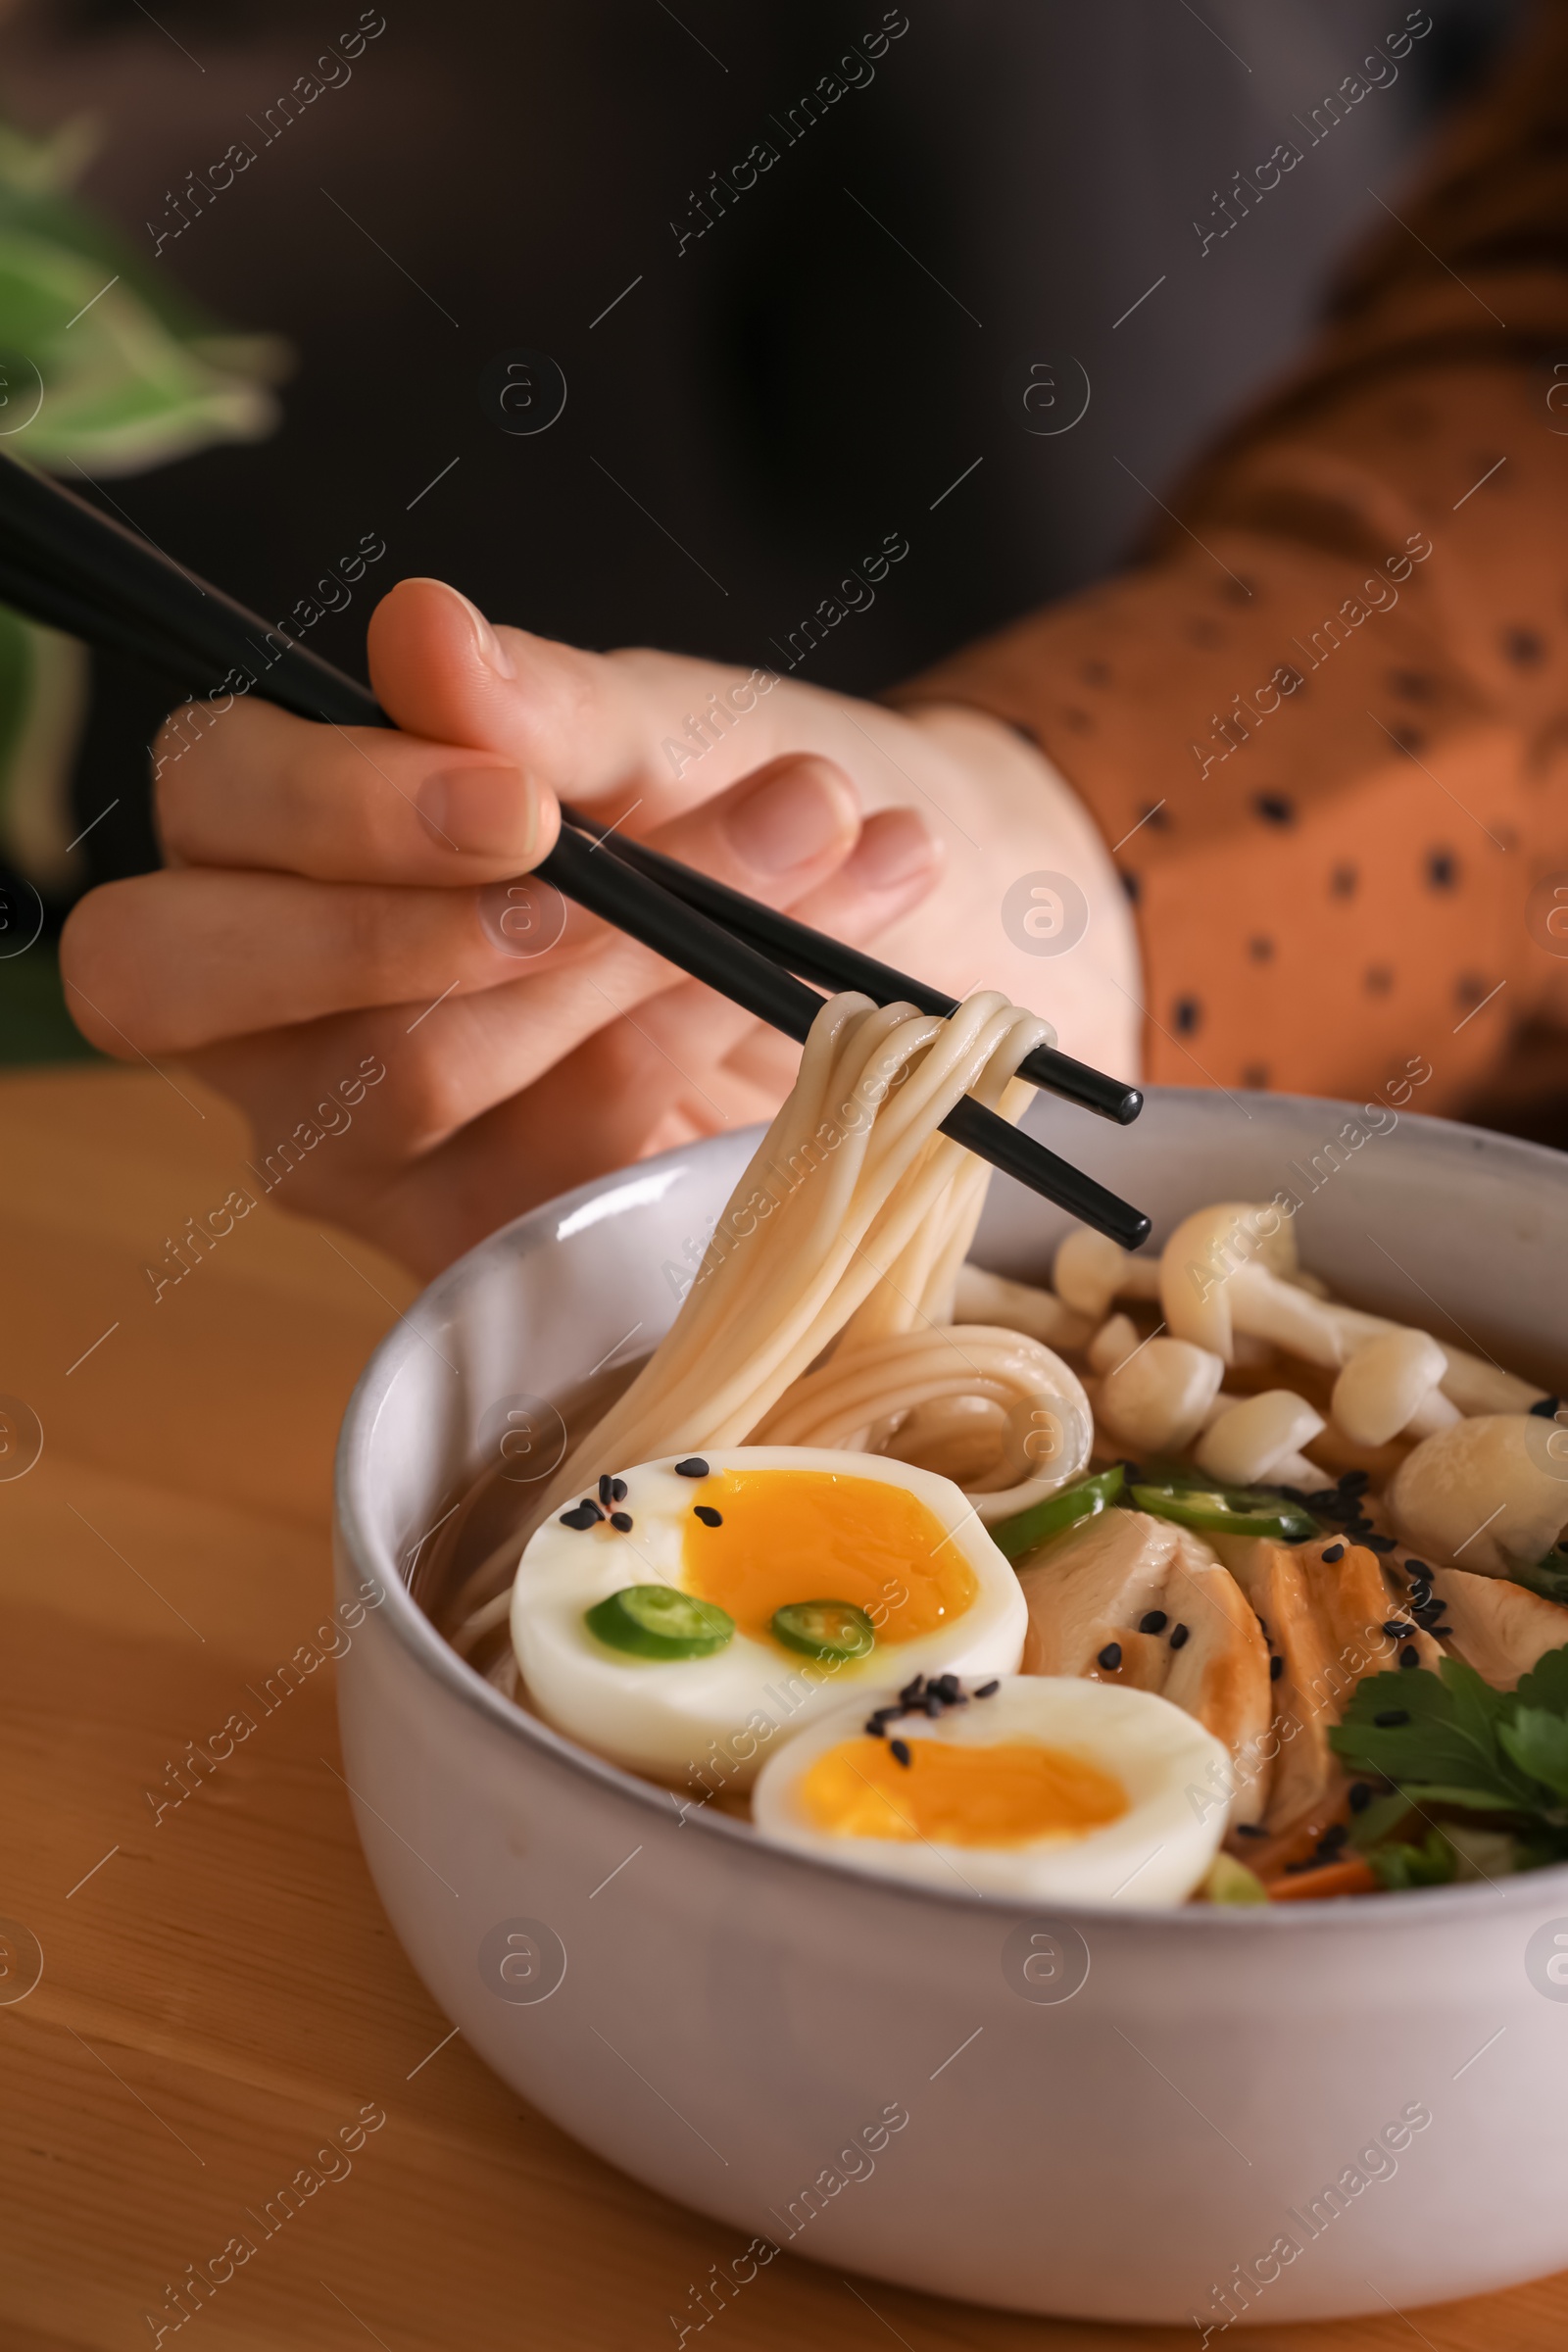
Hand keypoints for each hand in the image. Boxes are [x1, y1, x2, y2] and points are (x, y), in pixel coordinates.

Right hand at [61, 579, 1137, 1274]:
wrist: (901, 930)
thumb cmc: (738, 802)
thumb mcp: (669, 734)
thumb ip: (547, 703)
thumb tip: (422, 629)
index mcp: (271, 829)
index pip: (210, 806)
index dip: (336, 811)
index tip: (527, 807)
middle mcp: (266, 999)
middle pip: (193, 982)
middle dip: (408, 928)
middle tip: (585, 882)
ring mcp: (351, 1142)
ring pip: (405, 1073)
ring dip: (615, 967)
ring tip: (796, 859)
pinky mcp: (464, 1241)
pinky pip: (540, 1165)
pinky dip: (675, 1057)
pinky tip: (785, 985)